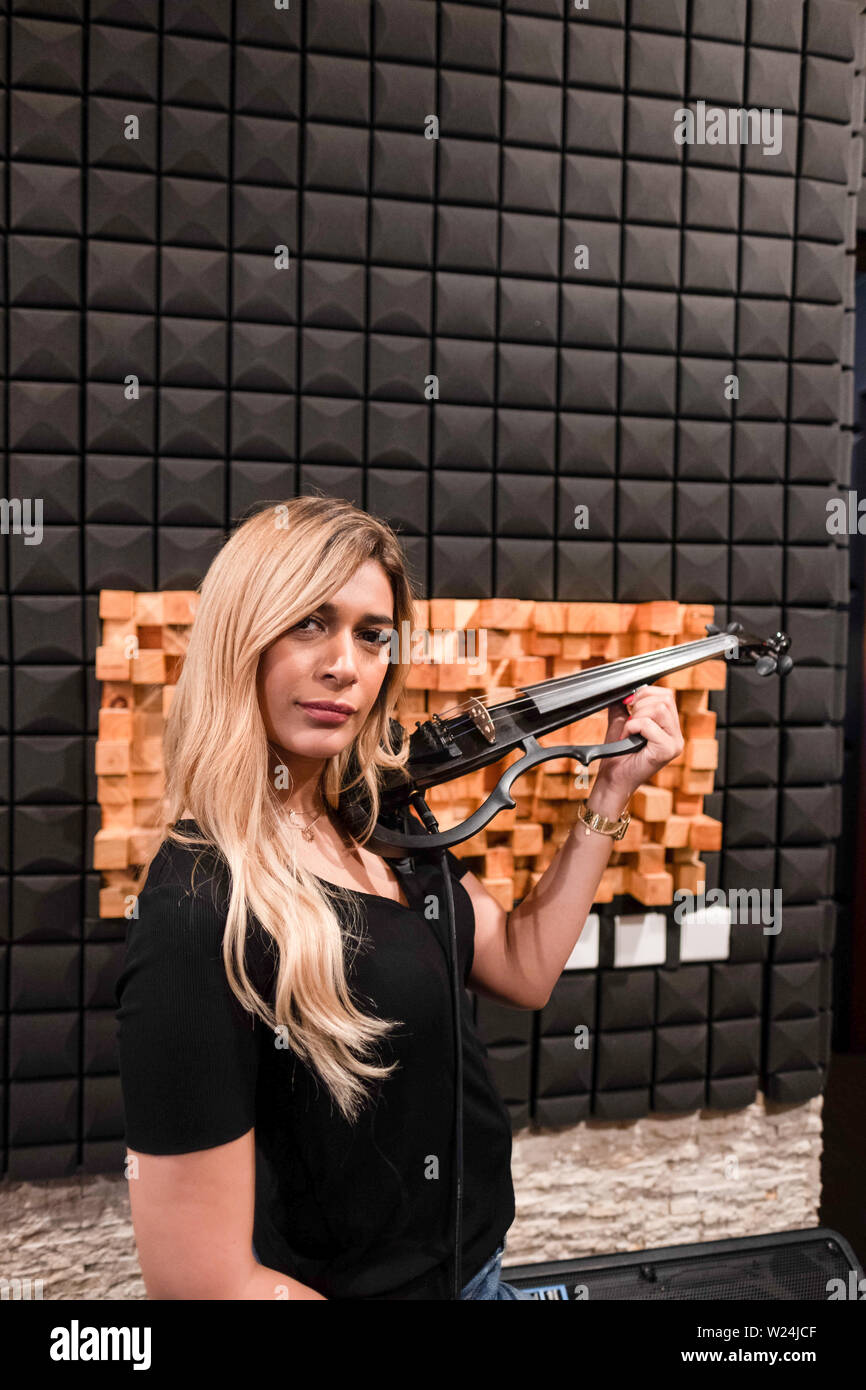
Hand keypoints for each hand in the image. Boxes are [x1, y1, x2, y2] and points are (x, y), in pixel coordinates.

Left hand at [592, 684, 684, 803]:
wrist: (613, 778)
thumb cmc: (617, 754)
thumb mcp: (622, 722)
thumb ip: (624, 705)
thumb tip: (620, 689)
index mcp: (669, 727)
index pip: (667, 695)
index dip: (645, 694)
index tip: (629, 704)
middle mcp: (676, 734)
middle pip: (666, 699)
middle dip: (641, 704)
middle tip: (629, 720)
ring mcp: (674, 743)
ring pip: (660, 709)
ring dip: (637, 716)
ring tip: (630, 731)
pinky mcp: (667, 750)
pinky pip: (649, 725)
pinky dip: (634, 727)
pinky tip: (628, 738)